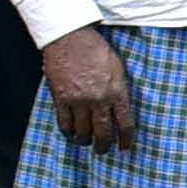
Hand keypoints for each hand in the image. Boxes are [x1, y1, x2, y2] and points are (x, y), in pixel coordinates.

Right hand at [39, 26, 137, 153]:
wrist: (71, 37)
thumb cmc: (96, 49)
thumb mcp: (118, 68)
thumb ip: (119, 90)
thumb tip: (121, 109)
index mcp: (117, 92)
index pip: (125, 124)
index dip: (125, 140)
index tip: (124, 147)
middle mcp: (99, 100)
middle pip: (103, 134)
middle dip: (103, 146)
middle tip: (102, 150)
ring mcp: (78, 101)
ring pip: (82, 132)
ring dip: (84, 140)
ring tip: (85, 141)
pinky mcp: (61, 99)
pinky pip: (64, 124)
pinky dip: (67, 131)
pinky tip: (70, 131)